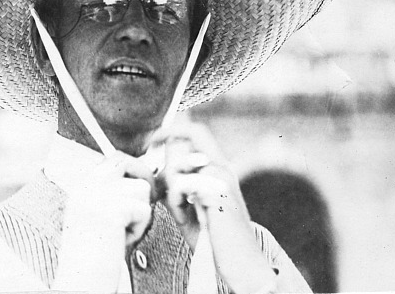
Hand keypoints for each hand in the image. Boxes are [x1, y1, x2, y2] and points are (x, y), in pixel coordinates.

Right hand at [53, 152, 154, 291]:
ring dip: (140, 212)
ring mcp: (96, 196)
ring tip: (122, 232)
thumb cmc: (96, 255)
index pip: (114, 159)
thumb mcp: (101, 213)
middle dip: (141, 180)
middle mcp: (86, 186)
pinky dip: (139, 228)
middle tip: (141, 205)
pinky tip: (121, 241)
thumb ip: (115, 191)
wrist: (82, 282)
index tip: (140, 189)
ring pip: (141, 187)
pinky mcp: (111, 210)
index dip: (134, 170)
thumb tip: (146, 171)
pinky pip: (144, 209)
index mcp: (81, 186)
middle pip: (126, 162)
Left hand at [153, 123, 277, 293]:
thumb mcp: (192, 207)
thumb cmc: (214, 242)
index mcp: (218, 170)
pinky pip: (180, 185)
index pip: (197, 132)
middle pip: (193, 132)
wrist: (242, 265)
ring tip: (180, 210)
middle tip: (155, 160)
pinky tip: (185, 218)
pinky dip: (175, 203)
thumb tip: (163, 168)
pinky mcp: (218, 191)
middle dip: (168, 143)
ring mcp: (222, 178)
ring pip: (179, 164)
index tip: (153, 140)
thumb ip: (179, 185)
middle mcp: (222, 168)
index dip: (173, 129)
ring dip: (170, 187)